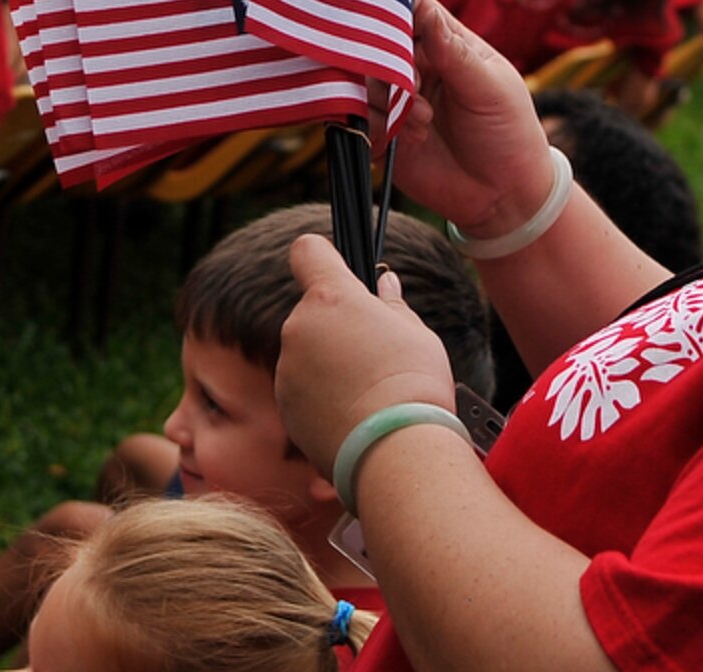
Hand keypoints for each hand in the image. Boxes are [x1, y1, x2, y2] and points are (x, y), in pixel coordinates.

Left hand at [275, 235, 457, 474]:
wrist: (394, 451)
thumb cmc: (413, 386)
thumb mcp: (416, 333)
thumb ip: (391, 304)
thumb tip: (384, 285)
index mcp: (330, 298)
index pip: (307, 252)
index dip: (321, 257)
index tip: (336, 270)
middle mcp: (299, 328)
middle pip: (313, 311)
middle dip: (336, 325)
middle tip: (374, 352)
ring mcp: (287, 369)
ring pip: (307, 353)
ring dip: (328, 363)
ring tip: (367, 391)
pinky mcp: (285, 407)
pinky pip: (303, 389)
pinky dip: (322, 397)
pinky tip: (354, 413)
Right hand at [374, 0, 559, 238]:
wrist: (505, 198)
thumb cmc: (509, 134)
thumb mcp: (490, 88)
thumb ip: (453, 50)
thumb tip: (423, 6)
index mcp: (447, 44)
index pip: (412, 10)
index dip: (394, 7)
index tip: (385, 17)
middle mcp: (418, 67)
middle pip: (379, 44)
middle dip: (390, 64)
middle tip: (413, 87)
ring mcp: (398, 101)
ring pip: (365, 82)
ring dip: (389, 101)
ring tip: (424, 122)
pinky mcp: (384, 133)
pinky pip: (360, 119)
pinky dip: (379, 126)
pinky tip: (413, 139)